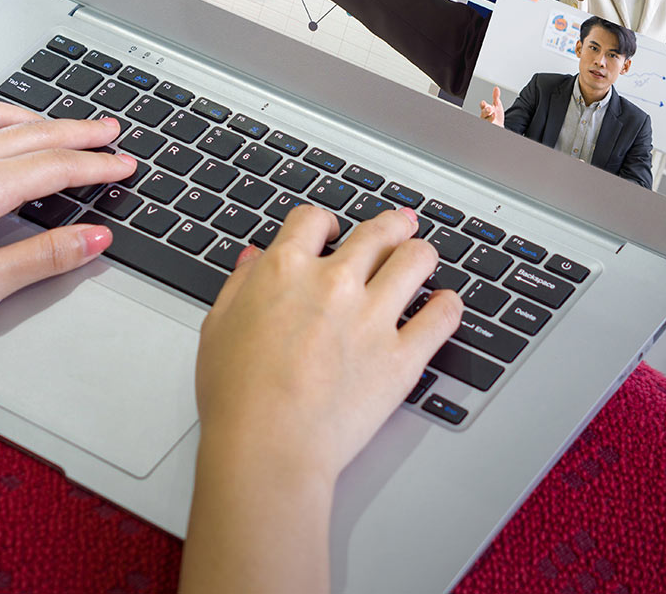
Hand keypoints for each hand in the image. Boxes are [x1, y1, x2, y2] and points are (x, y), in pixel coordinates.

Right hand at [194, 205, 462, 485]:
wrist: (266, 447)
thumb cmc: (236, 396)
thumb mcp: (218, 327)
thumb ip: (241, 285)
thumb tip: (254, 261)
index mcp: (286, 270)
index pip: (313, 219)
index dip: (323, 222)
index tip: (329, 230)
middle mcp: (334, 283)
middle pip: (377, 231)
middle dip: (390, 225)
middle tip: (398, 226)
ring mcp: (373, 317)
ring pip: (416, 260)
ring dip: (420, 254)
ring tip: (421, 258)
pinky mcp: (402, 356)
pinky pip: (442, 317)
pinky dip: (448, 307)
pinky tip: (444, 305)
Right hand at [479, 87, 504, 125]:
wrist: (499, 125)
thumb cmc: (496, 115)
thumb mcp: (497, 105)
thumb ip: (495, 97)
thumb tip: (496, 88)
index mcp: (486, 109)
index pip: (483, 106)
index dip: (483, 104)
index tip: (484, 103)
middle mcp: (485, 116)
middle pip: (483, 113)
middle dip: (486, 111)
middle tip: (490, 109)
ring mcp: (487, 122)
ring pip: (486, 120)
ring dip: (489, 118)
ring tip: (493, 115)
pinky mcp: (491, 127)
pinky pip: (490, 126)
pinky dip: (491, 123)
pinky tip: (494, 121)